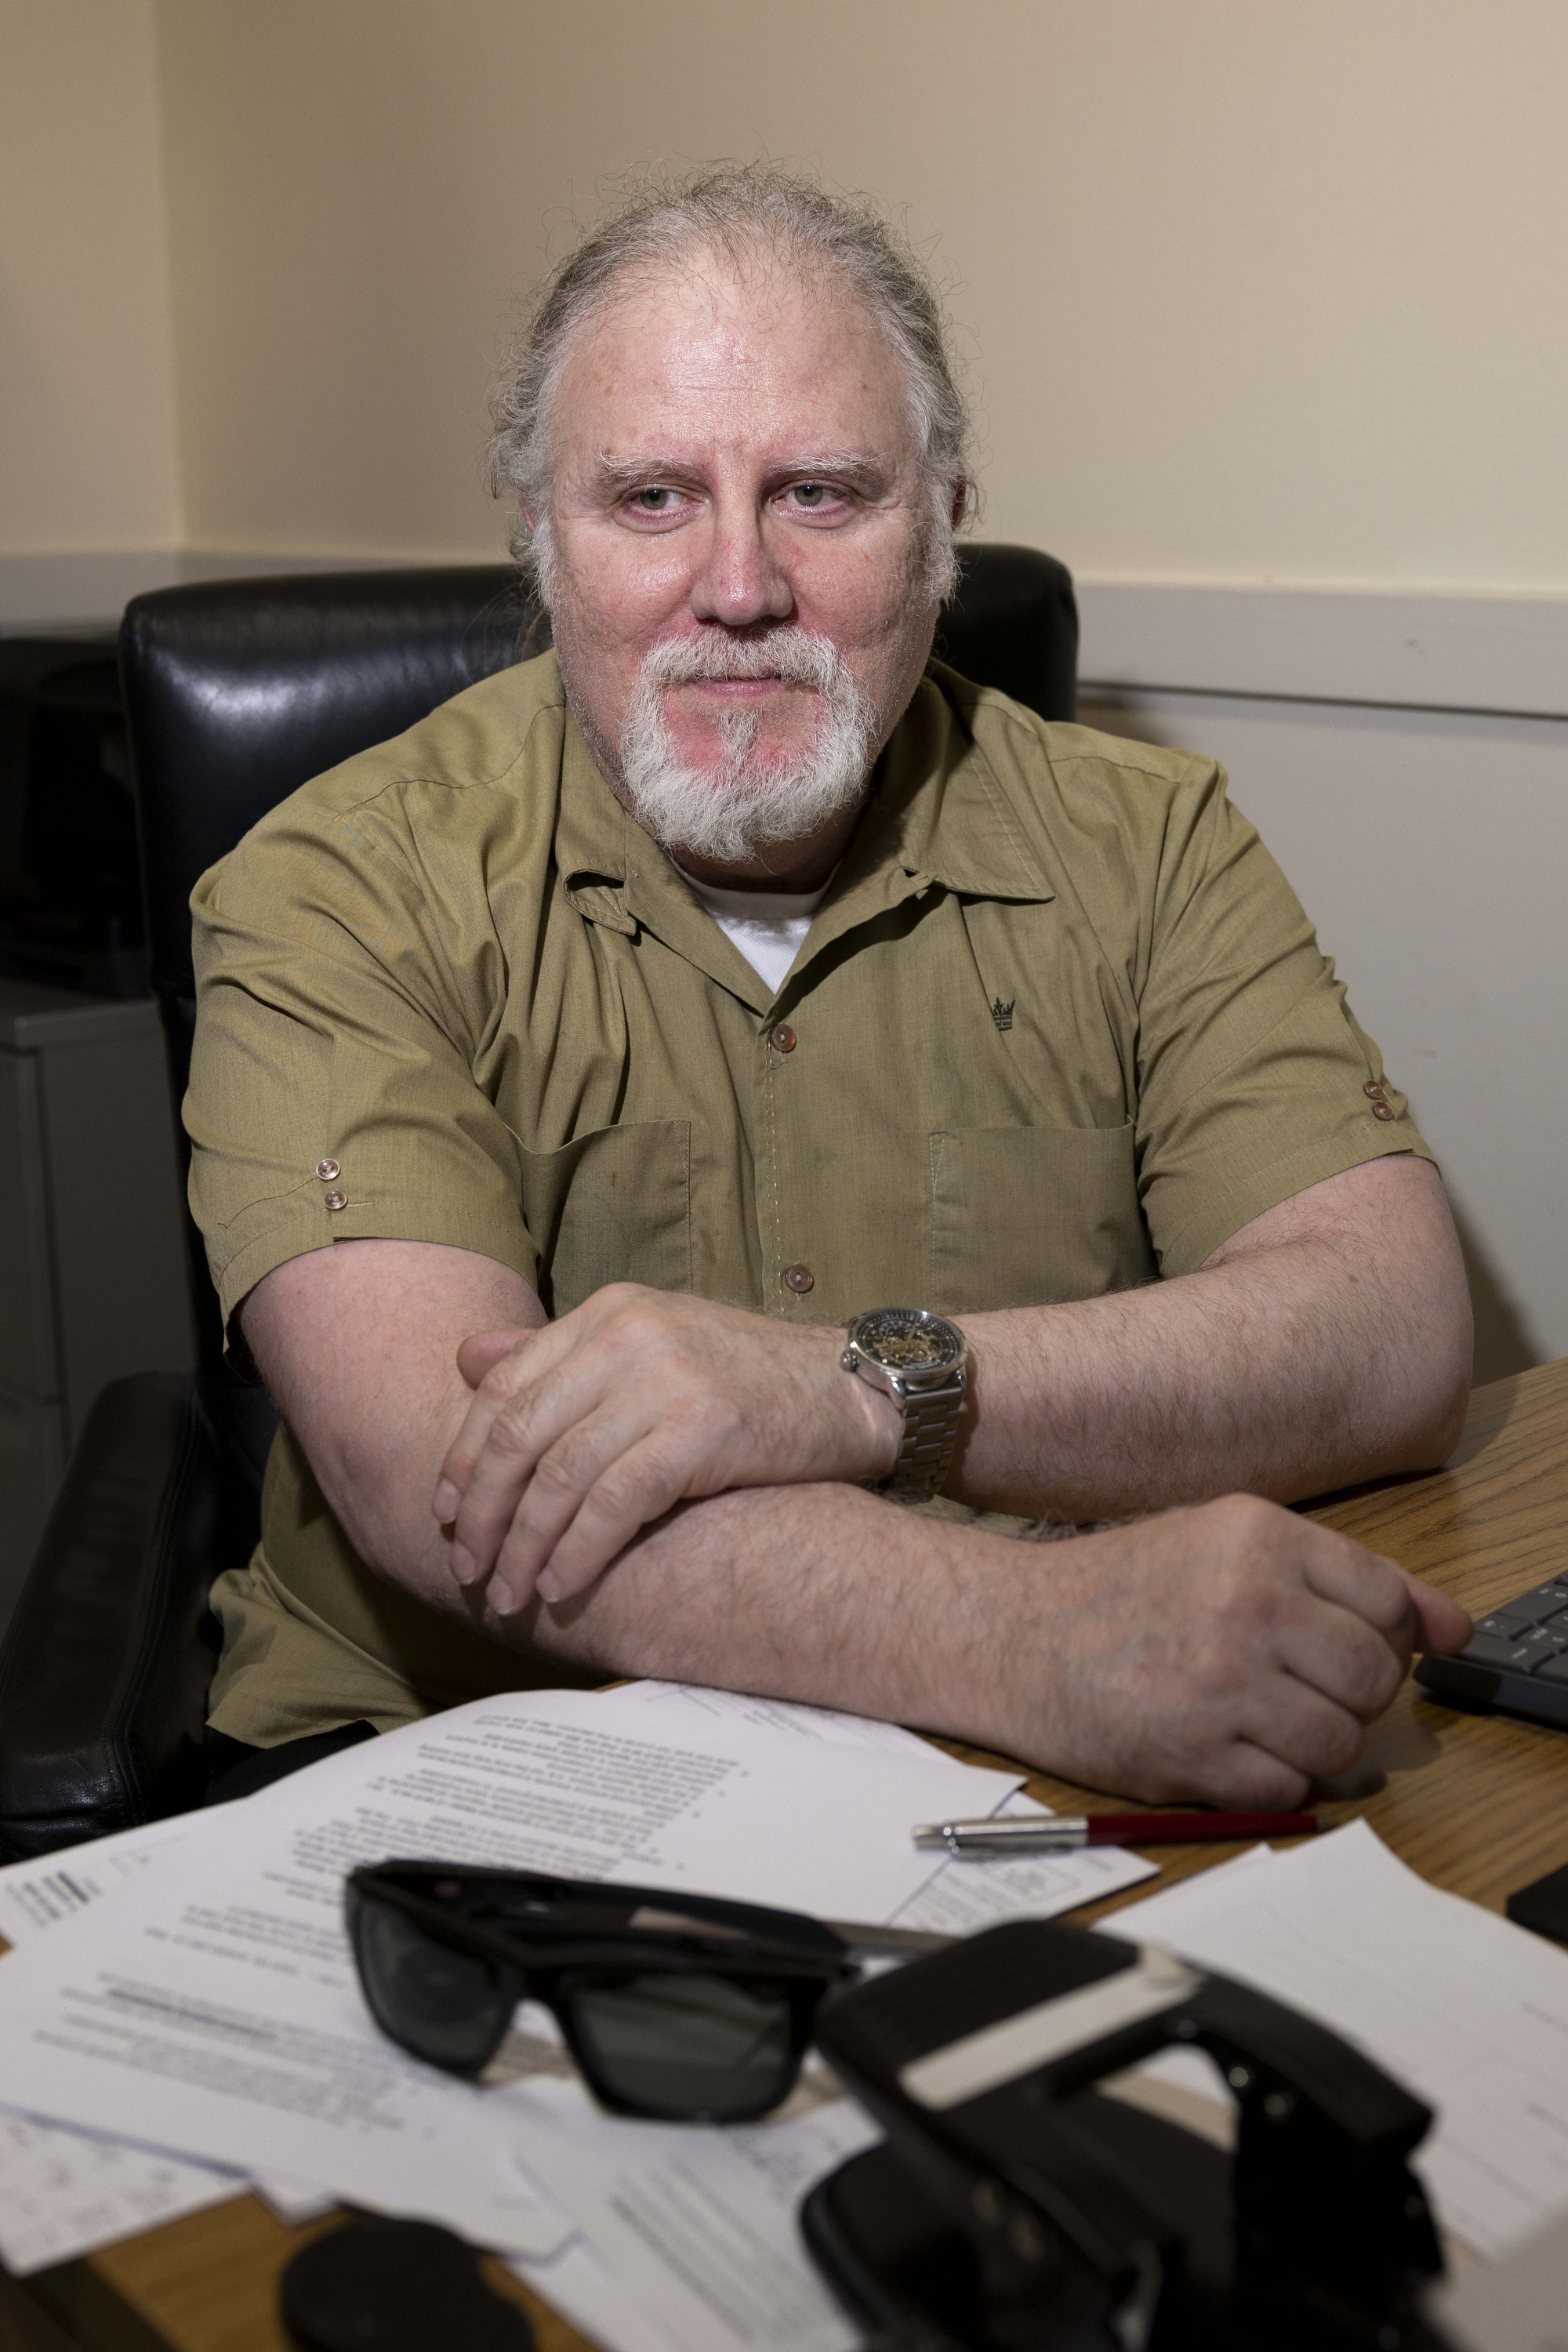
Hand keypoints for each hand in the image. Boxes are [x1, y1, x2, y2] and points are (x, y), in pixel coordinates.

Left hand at [432, 1285, 900, 1611]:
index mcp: (609, 1311)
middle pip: (520, 1434)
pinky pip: (612, 1502)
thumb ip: (562, 1356)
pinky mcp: (699, 1428)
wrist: (856, 1389)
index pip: (504, 1384)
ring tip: (510, 1594)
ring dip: (524, 1546)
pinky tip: (561, 1586)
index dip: (464, 1455)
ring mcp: (664, 1378)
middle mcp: (628, 1333)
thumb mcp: (653, 1345)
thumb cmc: (752, 1380)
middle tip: (468, 1569)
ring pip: (559, 1476)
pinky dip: (576, 1552)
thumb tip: (464, 1359)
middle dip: (483, 1512)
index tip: (446, 1511)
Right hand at [991, 1493, 1471, 1805]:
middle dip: (1349, 1694)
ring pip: (1343, 1741)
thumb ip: (1342, 1578)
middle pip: (1376, 1678)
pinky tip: (1222, 1746)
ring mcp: (1220, 1683)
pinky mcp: (1193, 1755)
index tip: (1342, 1648)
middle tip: (1292, 1687)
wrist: (1007, 1632)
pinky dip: (1269, 1780)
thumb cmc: (1118, 1590)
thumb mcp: (1224, 1544)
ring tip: (1257, 1719)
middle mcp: (1245, 1603)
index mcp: (1258, 1536)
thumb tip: (1454, 1627)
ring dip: (1313, 1742)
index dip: (1380, 1637)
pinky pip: (1290, 1788)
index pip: (1389, 1604)